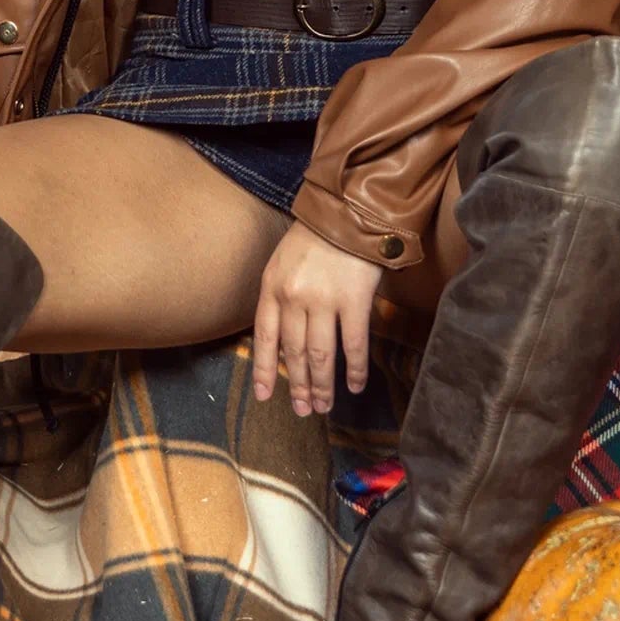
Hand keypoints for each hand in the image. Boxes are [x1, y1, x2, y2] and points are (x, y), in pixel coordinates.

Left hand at [252, 223, 383, 416]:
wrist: (349, 210)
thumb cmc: (315, 236)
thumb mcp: (283, 262)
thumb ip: (281, 297)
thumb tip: (284, 340)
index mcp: (272, 287)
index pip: (264, 338)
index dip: (264, 370)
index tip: (264, 396)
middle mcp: (294, 298)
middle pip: (294, 352)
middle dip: (297, 385)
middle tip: (302, 410)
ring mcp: (324, 300)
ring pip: (320, 355)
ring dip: (321, 385)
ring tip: (323, 406)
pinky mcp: (354, 301)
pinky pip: (353, 345)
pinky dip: (355, 369)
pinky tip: (355, 385)